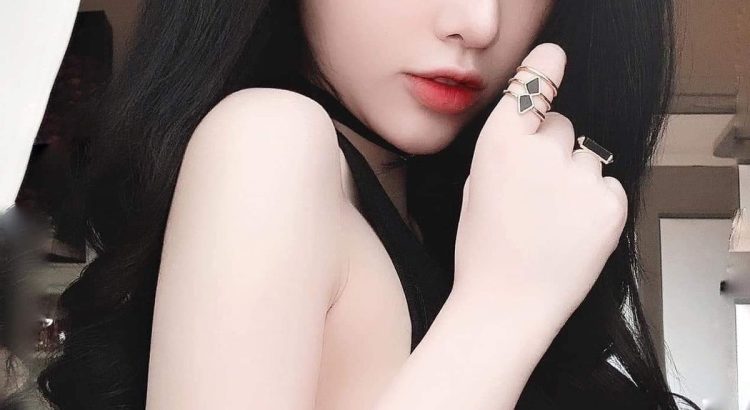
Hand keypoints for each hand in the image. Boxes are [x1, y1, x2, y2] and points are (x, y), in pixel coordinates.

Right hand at [454, 43, 627, 318]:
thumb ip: (506, 151)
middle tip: (537, 193)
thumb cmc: (484, 251)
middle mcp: (541, 152)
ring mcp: (580, 177)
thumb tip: (536, 131)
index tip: (553, 57)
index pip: (530, 87)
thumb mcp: (476, 188)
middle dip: (553, 150)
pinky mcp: (611, 205)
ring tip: (554, 220)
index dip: (543, 70)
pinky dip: (596, 204)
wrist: (506, 304)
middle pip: (562, 126)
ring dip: (576, 179)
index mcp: (499, 145)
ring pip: (588, 158)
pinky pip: (609, 186)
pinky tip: (572, 230)